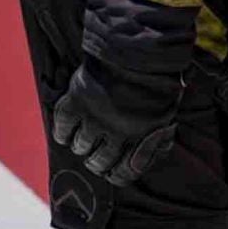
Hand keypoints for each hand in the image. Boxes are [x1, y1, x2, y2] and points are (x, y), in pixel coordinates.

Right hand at [52, 70, 177, 187]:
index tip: (112, 171)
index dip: (116, 175)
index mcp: (142, 137)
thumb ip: (156, 141)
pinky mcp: (76, 103)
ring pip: (80, 148)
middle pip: (99, 163)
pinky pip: (62, 129)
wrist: (137, 52)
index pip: (124, 173)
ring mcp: (95, 118)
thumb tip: (146, 161)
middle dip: (97, 162)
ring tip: (85, 138)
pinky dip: (62, 133)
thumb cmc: (155, 84)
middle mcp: (117, 132)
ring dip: (81, 146)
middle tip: (95, 155)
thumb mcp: (165, 115)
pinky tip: (67, 130)